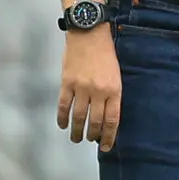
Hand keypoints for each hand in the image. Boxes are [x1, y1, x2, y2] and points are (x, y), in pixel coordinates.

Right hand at [57, 26, 121, 150]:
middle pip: (95, 122)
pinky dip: (62, 118)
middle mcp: (98, 91)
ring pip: (79, 117)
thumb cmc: (105, 54)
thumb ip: (112, 95)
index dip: (108, 136)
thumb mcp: (116, 74)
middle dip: (92, 135)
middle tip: (90, 141)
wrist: (89, 33)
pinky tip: (62, 125)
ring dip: (77, 131)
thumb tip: (106, 116)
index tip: (106, 146)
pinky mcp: (67, 83)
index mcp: (114, 90)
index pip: (112, 120)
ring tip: (76, 139)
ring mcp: (81, 87)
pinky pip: (64, 105)